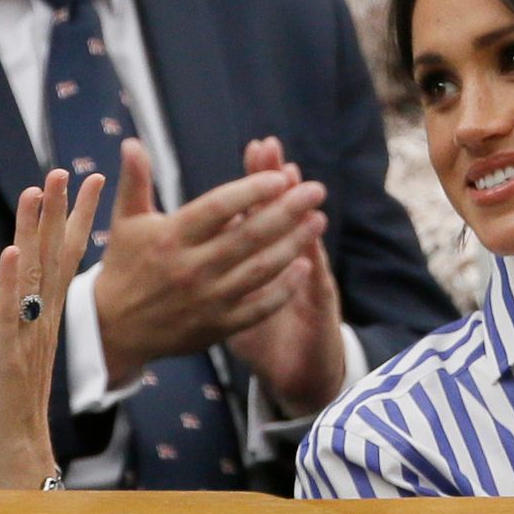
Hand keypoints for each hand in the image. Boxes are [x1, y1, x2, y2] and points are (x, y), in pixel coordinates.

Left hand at [0, 169, 101, 488]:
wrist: (13, 456)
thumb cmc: (8, 409)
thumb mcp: (10, 352)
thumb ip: (9, 316)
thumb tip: (0, 287)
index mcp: (43, 318)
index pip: (63, 258)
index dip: (74, 219)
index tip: (88, 182)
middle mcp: (42, 321)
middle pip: (56, 255)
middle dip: (63, 209)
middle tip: (67, 169)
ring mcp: (25, 335)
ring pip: (34, 272)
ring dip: (36, 229)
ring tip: (40, 189)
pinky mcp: (3, 353)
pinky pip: (9, 309)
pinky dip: (9, 278)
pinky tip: (10, 248)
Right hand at [93, 138, 327, 386]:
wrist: (114, 329)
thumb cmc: (124, 265)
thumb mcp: (125, 221)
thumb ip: (135, 181)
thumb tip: (133, 142)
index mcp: (171, 237)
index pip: (218, 207)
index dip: (252, 191)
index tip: (281, 176)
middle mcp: (191, 267)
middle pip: (249, 235)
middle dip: (288, 210)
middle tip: (316, 191)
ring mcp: (207, 299)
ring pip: (260, 269)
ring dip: (294, 244)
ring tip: (318, 221)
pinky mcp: (217, 326)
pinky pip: (258, 307)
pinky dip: (284, 288)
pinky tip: (305, 267)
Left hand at [224, 138, 346, 416]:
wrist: (299, 366)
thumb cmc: (259, 328)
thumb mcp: (236, 294)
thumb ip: (222, 257)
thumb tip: (195, 227)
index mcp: (265, 252)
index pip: (260, 205)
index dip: (259, 177)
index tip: (255, 147)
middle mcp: (291, 257)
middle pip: (281, 213)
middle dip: (276, 181)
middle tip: (272, 147)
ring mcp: (307, 279)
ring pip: (303, 241)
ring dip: (296, 214)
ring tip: (297, 182)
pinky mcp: (318, 306)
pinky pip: (313, 286)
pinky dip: (310, 270)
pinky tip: (309, 254)